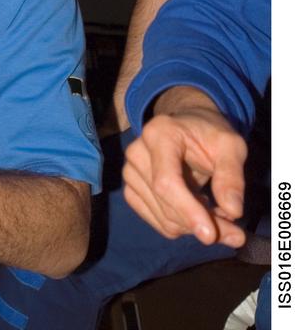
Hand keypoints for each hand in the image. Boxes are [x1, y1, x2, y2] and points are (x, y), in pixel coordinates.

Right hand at [122, 92, 247, 247]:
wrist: (189, 127)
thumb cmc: (210, 134)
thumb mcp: (231, 145)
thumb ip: (232, 175)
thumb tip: (233, 211)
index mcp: (159, 134)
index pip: (167, 182)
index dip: (187, 211)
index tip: (210, 236)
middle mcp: (137, 153)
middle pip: (166, 206)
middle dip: (202, 224)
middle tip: (235, 232)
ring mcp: (130, 172)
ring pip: (165, 220)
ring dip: (195, 226)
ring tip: (215, 210)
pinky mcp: (131, 190)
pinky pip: (159, 223)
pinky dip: (183, 226)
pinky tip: (197, 210)